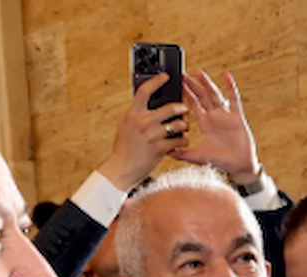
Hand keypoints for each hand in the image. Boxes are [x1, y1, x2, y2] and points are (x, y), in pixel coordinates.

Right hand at [96, 73, 190, 191]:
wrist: (121, 169)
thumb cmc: (124, 149)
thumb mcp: (126, 127)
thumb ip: (136, 115)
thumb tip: (146, 104)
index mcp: (132, 114)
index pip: (144, 91)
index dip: (156, 81)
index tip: (165, 76)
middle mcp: (142, 122)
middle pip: (169, 108)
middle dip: (181, 108)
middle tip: (185, 109)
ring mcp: (151, 135)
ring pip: (178, 125)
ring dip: (184, 127)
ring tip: (183, 129)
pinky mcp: (159, 148)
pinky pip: (179, 141)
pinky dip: (182, 141)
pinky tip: (180, 143)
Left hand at [171, 71, 261, 183]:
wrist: (238, 166)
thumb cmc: (220, 161)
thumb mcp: (198, 156)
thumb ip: (183, 154)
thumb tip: (167, 152)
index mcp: (205, 124)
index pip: (193, 105)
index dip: (187, 94)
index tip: (179, 84)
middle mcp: (214, 117)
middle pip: (202, 97)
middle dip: (193, 85)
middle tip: (184, 74)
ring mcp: (225, 116)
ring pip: (215, 95)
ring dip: (207, 84)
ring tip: (199, 73)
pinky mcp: (237, 117)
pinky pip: (234, 100)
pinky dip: (231, 87)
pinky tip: (227, 76)